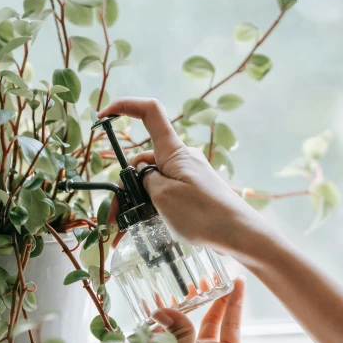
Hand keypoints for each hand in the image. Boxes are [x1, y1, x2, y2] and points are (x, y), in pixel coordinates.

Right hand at [98, 97, 276, 264]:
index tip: (102, 116)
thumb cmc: (204, 214)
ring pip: (152, 182)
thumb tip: (141, 174)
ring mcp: (188, 176)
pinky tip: (145, 228)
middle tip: (112, 218)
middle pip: (143, 161)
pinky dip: (152, 209)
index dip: (125, 106)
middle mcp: (181, 159)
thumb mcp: (164, 197)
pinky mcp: (194, 193)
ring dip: (136, 203)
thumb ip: (146, 180)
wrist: (239, 235)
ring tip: (124, 231)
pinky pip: (166, 194)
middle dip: (124, 186)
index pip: (149, 113)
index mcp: (174, 152)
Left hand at [152, 277, 256, 342]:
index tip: (156, 282)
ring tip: (215, 275)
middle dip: (188, 295)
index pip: (159, 324)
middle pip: (186, 316)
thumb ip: (178, 337)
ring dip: (213, 297)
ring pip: (211, 316)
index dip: (158, 304)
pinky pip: (232, 325)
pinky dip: (235, 306)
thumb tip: (163, 308)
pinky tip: (237, 287)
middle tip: (191, 273)